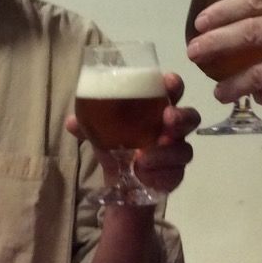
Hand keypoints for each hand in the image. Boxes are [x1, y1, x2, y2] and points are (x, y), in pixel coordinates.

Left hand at [65, 73, 200, 193]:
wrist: (121, 180)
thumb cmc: (116, 143)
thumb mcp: (99, 132)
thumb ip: (87, 125)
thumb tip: (71, 122)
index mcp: (156, 108)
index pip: (172, 90)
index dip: (173, 84)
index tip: (167, 81)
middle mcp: (171, 129)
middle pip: (190, 117)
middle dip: (181, 116)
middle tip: (167, 118)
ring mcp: (176, 153)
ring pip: (185, 150)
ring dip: (166, 152)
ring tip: (143, 158)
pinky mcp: (174, 176)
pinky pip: (175, 175)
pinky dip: (159, 175)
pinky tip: (144, 175)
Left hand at [185, 0, 261, 122]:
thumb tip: (242, 24)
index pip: (257, 1)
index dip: (223, 12)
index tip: (201, 22)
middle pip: (250, 32)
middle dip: (214, 43)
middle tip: (194, 52)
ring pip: (257, 71)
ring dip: (231, 82)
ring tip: (217, 89)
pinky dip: (260, 96)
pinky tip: (253, 97)